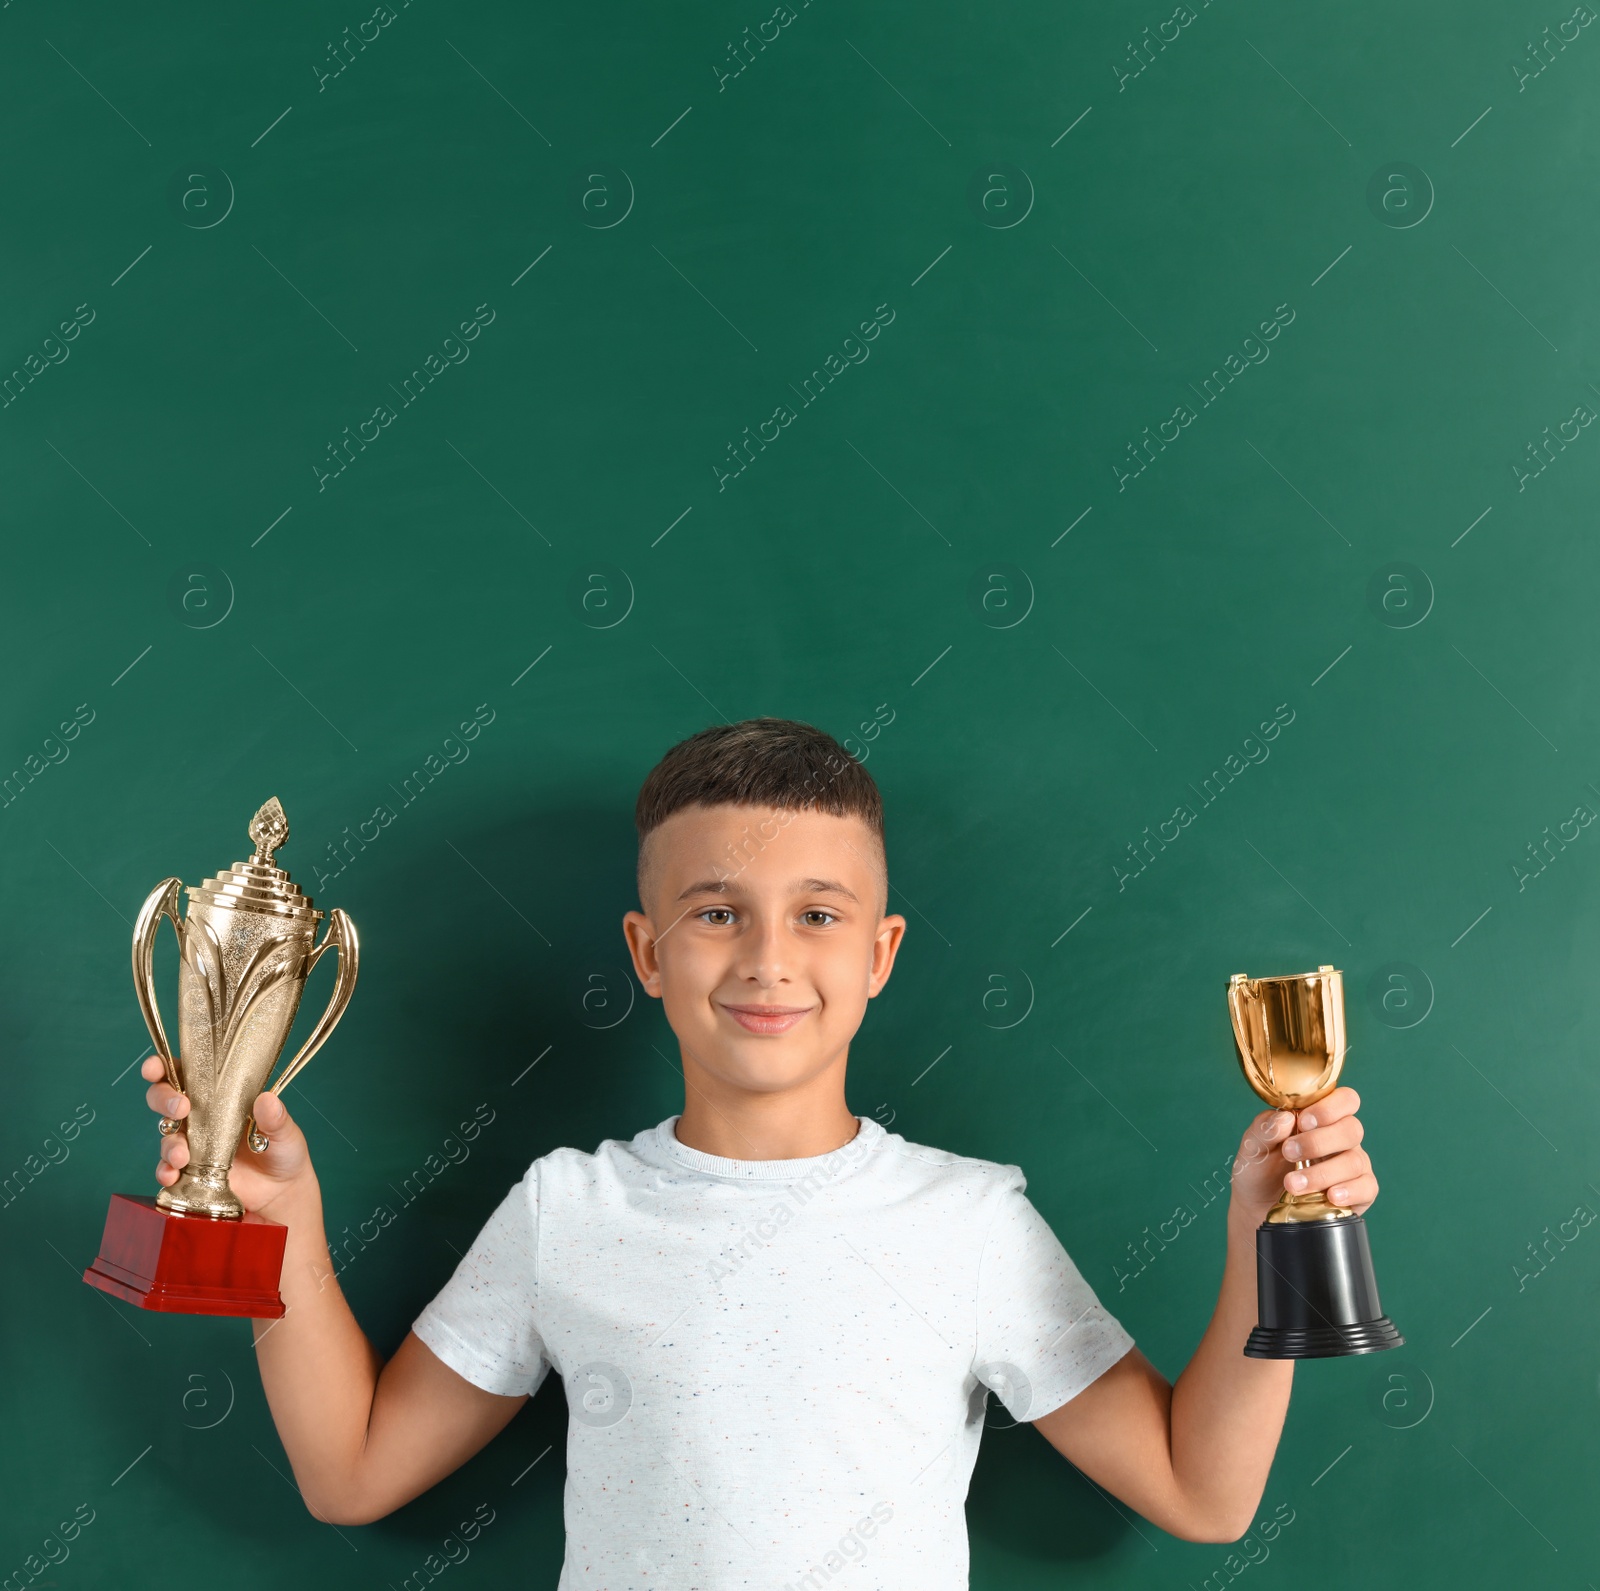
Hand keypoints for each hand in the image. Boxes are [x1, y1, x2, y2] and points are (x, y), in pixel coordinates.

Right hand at [141, 1055, 316, 1217]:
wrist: (281, 1191)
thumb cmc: (282, 1150)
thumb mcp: (284, 1131)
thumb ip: (275, 1118)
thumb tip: (267, 1100)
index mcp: (221, 1095)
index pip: (188, 1073)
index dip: (164, 1066)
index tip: (156, 1067)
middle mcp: (201, 1116)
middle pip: (164, 1099)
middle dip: (164, 1098)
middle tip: (181, 1108)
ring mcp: (192, 1144)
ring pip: (165, 1135)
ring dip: (169, 1143)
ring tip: (183, 1156)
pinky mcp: (188, 1171)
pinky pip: (167, 1168)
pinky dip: (165, 1170)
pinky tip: (173, 1174)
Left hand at [1227, 1085, 1376, 1228]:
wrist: (1258, 1206)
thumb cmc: (1260, 1167)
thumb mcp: (1253, 1145)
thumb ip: (1265, 1129)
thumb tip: (1285, 1118)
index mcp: (1320, 1118)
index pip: (1345, 1100)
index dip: (1329, 1107)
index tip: (1303, 1121)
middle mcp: (1342, 1138)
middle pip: (1351, 1129)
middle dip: (1319, 1142)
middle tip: (1289, 1152)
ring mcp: (1353, 1165)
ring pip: (1354, 1161)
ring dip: (1322, 1172)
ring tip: (1292, 1184)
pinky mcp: (1359, 1192)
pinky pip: (1366, 1188)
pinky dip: (1349, 1191)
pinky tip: (1330, 1196)